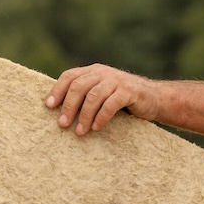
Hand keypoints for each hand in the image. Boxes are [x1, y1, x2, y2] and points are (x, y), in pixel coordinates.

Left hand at [45, 64, 160, 134]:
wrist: (155, 98)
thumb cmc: (121, 99)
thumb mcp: (101, 92)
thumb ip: (84, 94)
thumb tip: (55, 110)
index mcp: (93, 71)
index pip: (69, 76)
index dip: (57, 90)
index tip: (48, 107)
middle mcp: (103, 72)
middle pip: (78, 86)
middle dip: (68, 106)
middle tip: (62, 124)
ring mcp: (117, 80)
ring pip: (93, 96)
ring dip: (84, 115)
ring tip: (79, 131)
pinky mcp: (129, 91)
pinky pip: (110, 104)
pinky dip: (101, 117)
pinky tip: (96, 128)